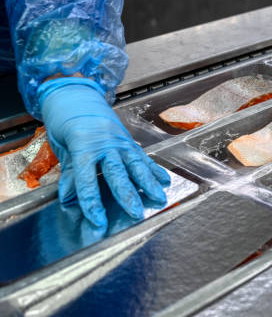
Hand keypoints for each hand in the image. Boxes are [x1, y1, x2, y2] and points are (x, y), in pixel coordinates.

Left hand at [38, 78, 170, 226]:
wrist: (75, 96)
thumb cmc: (65, 121)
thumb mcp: (62, 147)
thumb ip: (71, 173)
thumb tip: (69, 197)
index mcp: (83, 146)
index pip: (87, 180)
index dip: (92, 202)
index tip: (98, 220)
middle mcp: (105, 144)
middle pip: (117, 173)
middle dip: (127, 194)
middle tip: (135, 212)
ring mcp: (120, 142)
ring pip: (136, 165)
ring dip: (148, 183)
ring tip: (159, 198)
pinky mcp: (129, 141)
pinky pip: (142, 157)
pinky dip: (154, 170)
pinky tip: (165, 180)